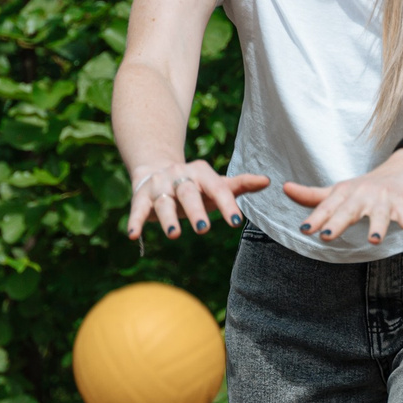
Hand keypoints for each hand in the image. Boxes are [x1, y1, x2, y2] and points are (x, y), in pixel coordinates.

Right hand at [128, 160, 269, 240]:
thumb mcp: (215, 184)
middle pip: (188, 192)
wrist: (157, 167)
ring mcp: (159, 186)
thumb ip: (239, 185)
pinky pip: (138, 209)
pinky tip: (133, 235)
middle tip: (204, 228)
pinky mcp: (141, 196)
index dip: (227, 204)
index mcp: (201, 172)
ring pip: (164, 201)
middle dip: (195, 210)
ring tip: (174, 234)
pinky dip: (135, 221)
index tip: (236, 222)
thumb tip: (268, 181)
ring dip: (167, 217)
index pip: (216, 187)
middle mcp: (179, 176)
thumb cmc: (195, 184)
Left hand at [283, 153, 402, 248]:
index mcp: (345, 193)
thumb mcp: (340, 190)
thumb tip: (284, 188)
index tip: (305, 230)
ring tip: (374, 241)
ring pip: (380, 215)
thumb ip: (312, 195)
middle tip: (327, 235)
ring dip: (378, 227)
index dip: (316, 218)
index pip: (328, 207)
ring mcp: (385, 199)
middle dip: (339, 222)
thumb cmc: (368, 186)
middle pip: (349, 210)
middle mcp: (363, 195)